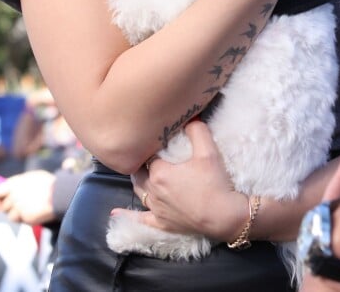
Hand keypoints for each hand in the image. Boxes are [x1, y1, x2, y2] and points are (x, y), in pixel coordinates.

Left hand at [0, 170, 55, 223]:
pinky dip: (24, 218)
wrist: (59, 195)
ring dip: (17, 213)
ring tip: (29, 208)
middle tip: (18, 205)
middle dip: (9, 206)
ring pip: (10, 214)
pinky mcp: (24, 216)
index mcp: (16, 183)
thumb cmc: (48, 184)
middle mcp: (15, 194)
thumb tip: (5, 186)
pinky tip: (33, 212)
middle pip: (4, 205)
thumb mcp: (33, 177)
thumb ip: (19, 182)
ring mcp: (19, 206)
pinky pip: (19, 219)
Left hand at [112, 120, 247, 240]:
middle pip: (139, 171)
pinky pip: (140, 219)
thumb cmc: (214, 183)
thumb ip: (197, 129)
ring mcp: (155, 208)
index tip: (156, 139)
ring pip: (138, 190)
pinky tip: (115, 213)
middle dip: (142, 161)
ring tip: (140, 170)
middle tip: (148, 152)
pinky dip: (127, 215)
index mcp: (159, 172)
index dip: (151, 146)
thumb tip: (189, 116)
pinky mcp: (161, 223)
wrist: (223, 216)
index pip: (147, 154)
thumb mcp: (208, 150)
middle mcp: (152, 190)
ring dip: (139, 179)